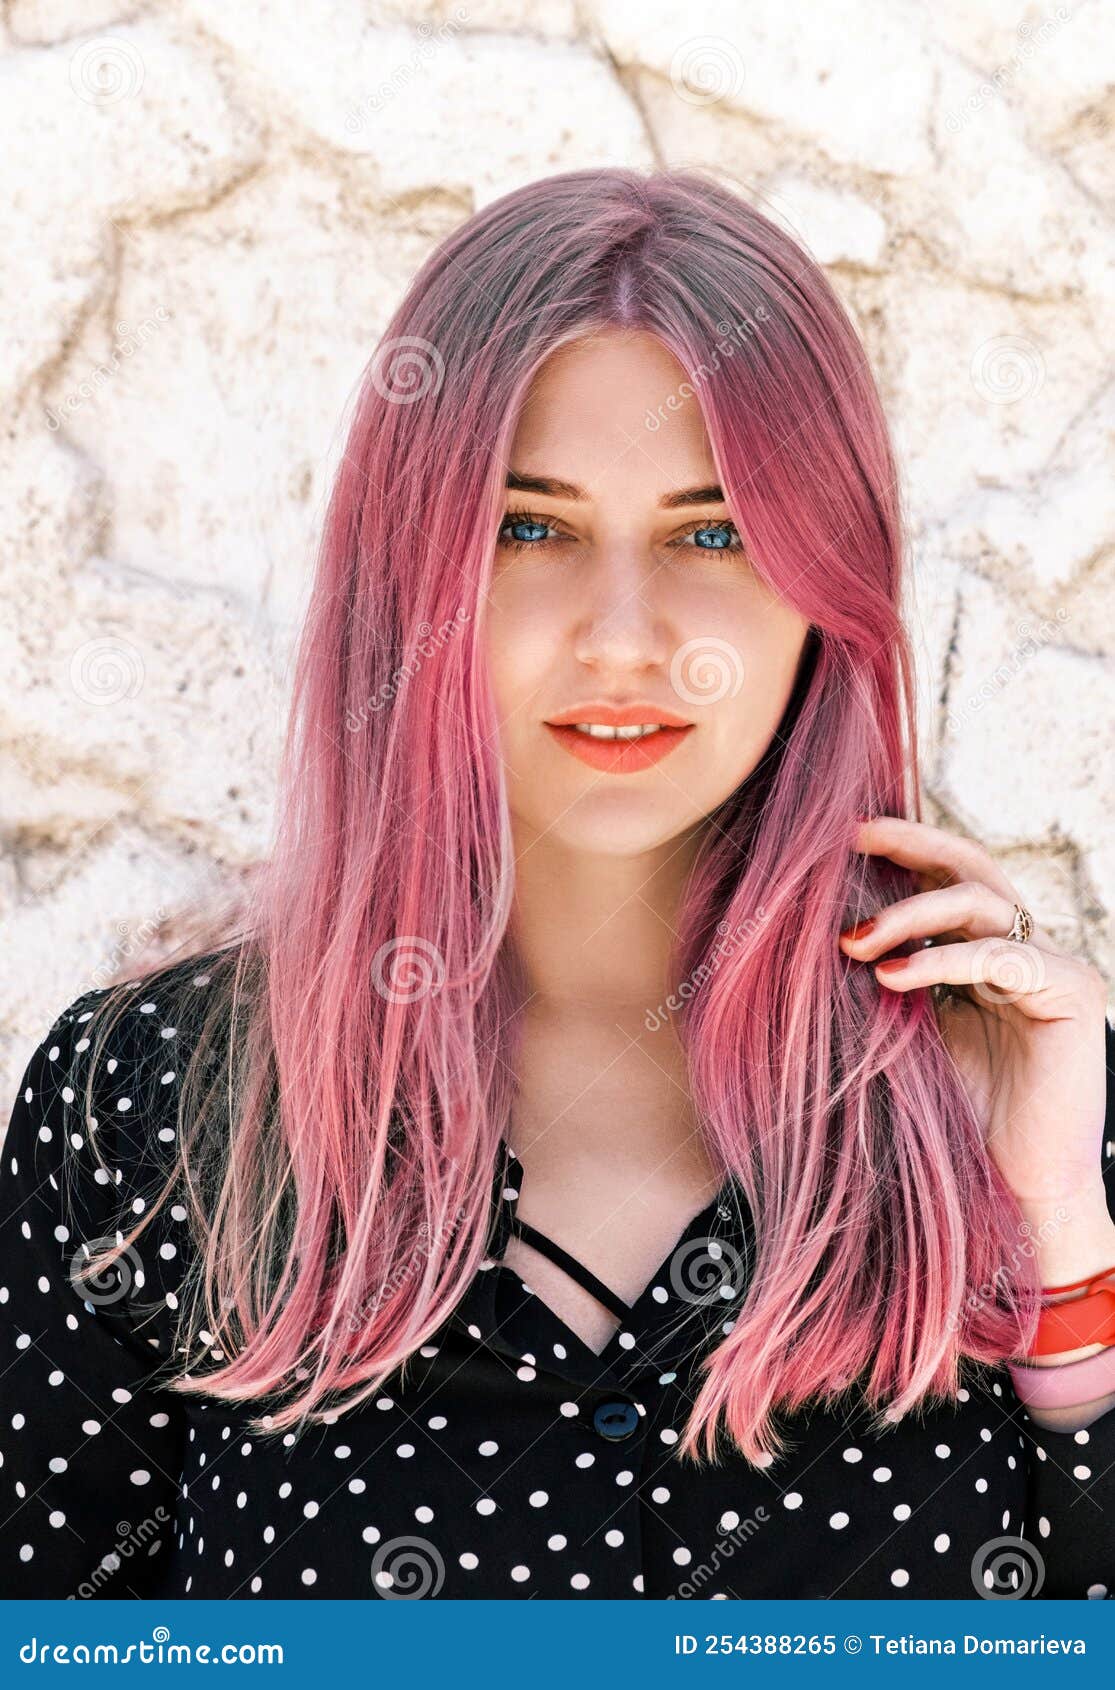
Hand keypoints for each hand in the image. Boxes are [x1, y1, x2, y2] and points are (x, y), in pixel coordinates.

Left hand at [839, 816, 1110, 1242]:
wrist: (1008, 1190)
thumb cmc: (950, 1122)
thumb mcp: (901, 1033)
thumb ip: (879, 979)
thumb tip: (815, 932)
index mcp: (981, 956)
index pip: (945, 881)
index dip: (901, 851)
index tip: (839, 840)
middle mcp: (1021, 950)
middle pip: (971, 868)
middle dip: (912, 844)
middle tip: (854, 838)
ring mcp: (1051, 966)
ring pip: (981, 902)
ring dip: (910, 913)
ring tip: (853, 941)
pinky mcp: (1072, 992)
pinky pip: (1002, 955)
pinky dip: (943, 958)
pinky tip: (892, 974)